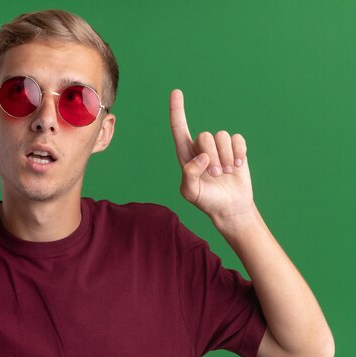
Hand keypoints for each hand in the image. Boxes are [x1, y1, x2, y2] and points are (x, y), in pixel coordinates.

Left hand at [169, 89, 254, 226]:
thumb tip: (201, 156)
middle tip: (215, 174)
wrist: (230, 207)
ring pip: (222, 136)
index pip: (179, 128)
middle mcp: (201, 148)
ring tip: (226, 172)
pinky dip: (239, 153)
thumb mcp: (191, 192)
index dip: (176, 110)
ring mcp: (219, 147)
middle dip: (212, 156)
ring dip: (226, 157)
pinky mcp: (236, 148)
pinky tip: (237, 166)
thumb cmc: (207, 201)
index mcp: (185, 155)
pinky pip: (238, 139)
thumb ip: (189, 175)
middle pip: (205, 136)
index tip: (175, 91)